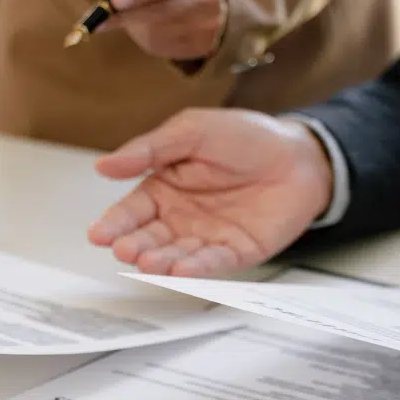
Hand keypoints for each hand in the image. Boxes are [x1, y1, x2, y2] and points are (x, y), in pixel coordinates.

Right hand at [88, 108, 333, 275]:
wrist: (300, 154)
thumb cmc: (247, 137)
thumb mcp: (192, 131)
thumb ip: (150, 149)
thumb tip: (104, 165)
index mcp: (164, 187)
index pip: (132, 210)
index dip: (115, 223)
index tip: (99, 234)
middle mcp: (180, 217)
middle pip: (149, 237)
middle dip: (134, 246)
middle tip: (125, 249)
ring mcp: (206, 237)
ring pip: (175, 254)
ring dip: (161, 261)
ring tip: (149, 262)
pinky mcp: (234, 252)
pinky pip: (211, 263)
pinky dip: (196, 268)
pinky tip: (182, 268)